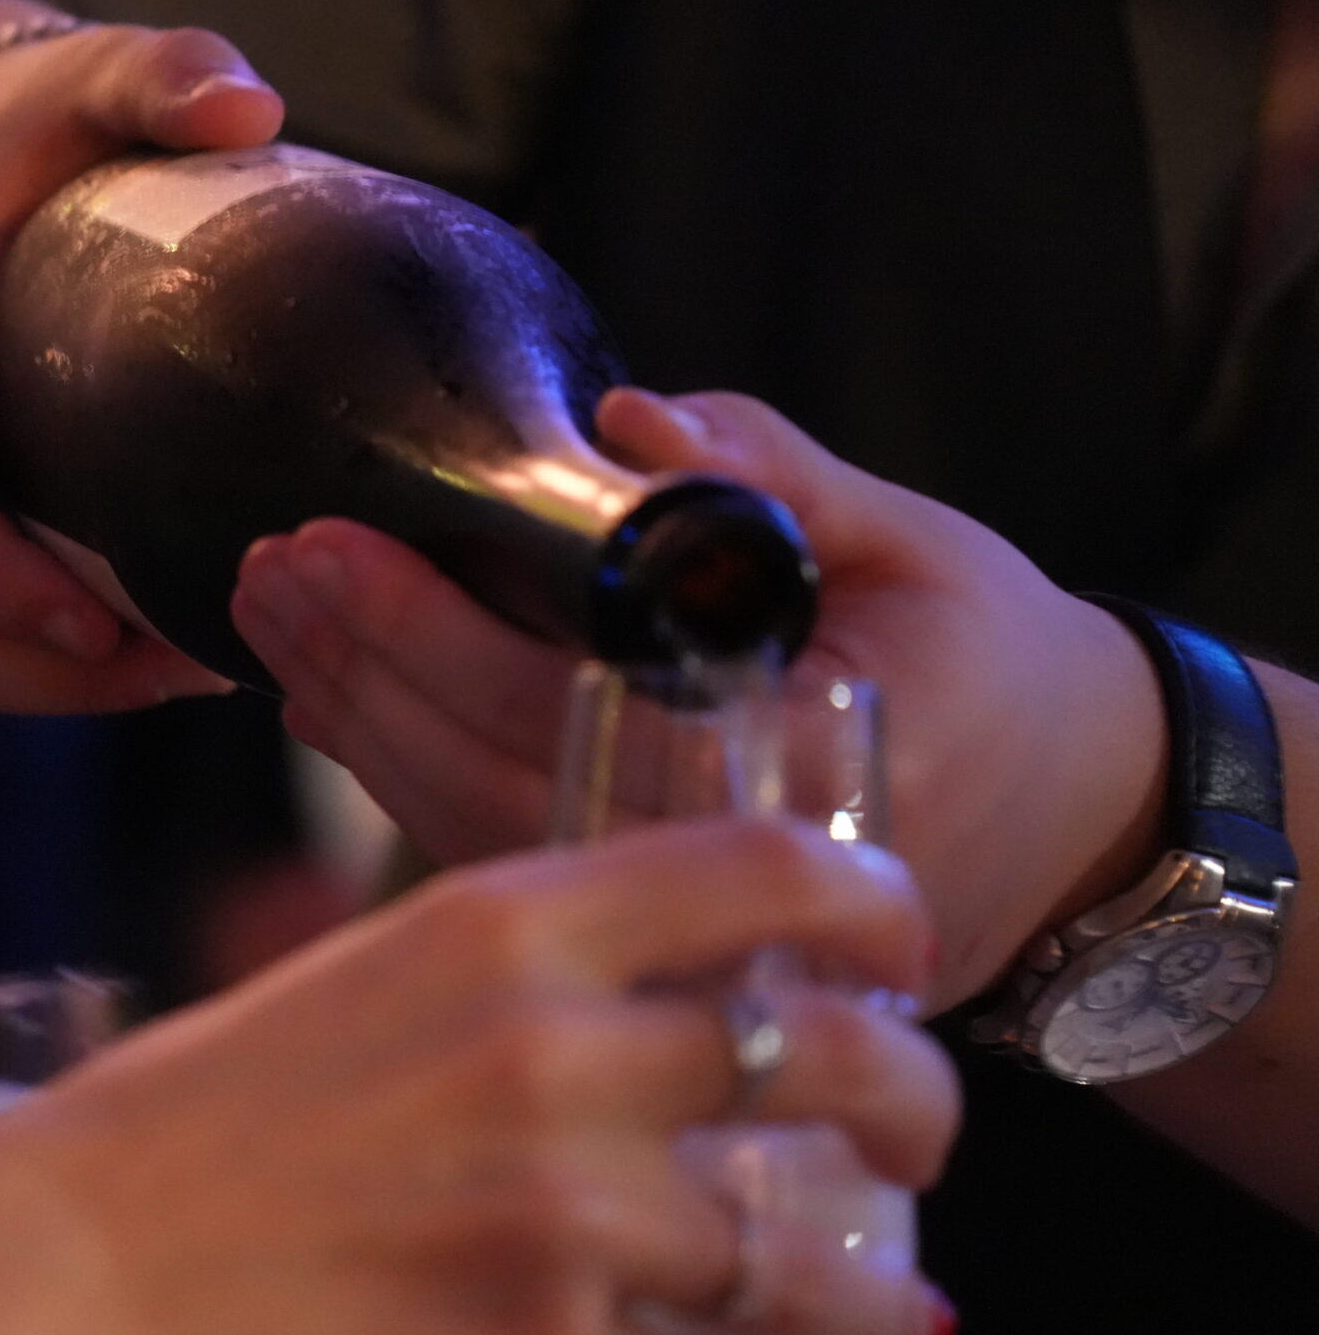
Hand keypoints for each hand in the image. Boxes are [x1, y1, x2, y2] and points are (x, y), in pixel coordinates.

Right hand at [0, 21, 280, 712]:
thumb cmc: (31, 131)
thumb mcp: (89, 78)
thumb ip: (159, 71)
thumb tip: (245, 108)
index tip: (98, 625)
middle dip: (41, 670)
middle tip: (188, 668)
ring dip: (53, 689)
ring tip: (193, 670)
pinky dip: (52, 671)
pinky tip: (169, 649)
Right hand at [0, 818, 954, 1334]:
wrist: (69, 1268)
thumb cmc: (188, 1124)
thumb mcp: (361, 979)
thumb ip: (515, 976)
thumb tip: (647, 1003)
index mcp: (501, 924)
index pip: (762, 868)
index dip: (876, 904)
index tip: (902, 948)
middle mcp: (556, 1050)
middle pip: (841, 1063)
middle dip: (918, 1115)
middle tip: (913, 1145)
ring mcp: (558, 1211)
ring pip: (812, 1269)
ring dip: (880, 1314)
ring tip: (898, 1333)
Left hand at [231, 387, 1166, 1007]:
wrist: (1068, 817)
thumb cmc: (995, 665)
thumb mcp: (918, 544)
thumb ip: (775, 480)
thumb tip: (628, 420)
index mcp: (781, 787)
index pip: (557, 713)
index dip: (427, 634)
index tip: (329, 548)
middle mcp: (704, 872)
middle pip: (478, 777)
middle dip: (359, 668)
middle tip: (266, 571)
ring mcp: (663, 914)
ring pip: (464, 827)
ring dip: (355, 720)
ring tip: (273, 618)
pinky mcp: (638, 912)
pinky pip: (487, 846)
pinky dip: (399, 770)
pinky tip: (330, 697)